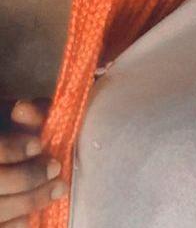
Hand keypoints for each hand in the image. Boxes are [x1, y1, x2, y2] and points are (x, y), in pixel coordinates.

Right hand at [0, 98, 68, 226]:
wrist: (7, 160)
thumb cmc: (7, 129)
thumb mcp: (10, 116)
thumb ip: (25, 113)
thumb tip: (25, 108)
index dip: (12, 148)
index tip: (38, 144)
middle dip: (27, 177)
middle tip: (55, 167)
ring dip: (29, 200)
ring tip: (58, 188)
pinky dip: (12, 225)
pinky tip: (29, 218)